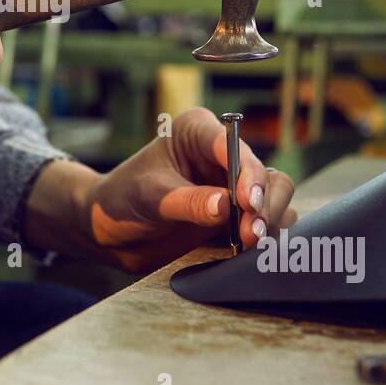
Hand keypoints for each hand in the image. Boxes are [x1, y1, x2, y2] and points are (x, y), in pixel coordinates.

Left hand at [25, 108, 297, 273]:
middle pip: (266, 173)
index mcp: (197, 133)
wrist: (111, 231)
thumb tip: (226, 207)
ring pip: (274, 197)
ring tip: (252, 242)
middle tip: (252, 232)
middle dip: (264, 202)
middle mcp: (221, 155)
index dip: (248, 172)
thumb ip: (188, 202)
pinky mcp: (236, 215)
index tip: (248, 202)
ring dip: (269, 220)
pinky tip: (251, 251)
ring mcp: (232, 186)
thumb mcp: (150, 198)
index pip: (233, 145)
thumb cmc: (122, 200)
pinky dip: (266, 234)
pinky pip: (266, 221)